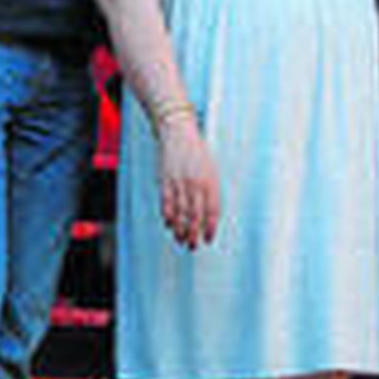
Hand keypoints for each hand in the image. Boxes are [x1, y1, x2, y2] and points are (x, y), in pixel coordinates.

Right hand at [157, 115, 219, 249]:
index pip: (212, 210)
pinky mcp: (165, 180)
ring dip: (181, 229)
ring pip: (180, 213)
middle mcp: (195, 183)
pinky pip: (167, 203)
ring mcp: (179, 182)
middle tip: (193, 246)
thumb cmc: (198, 152)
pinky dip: (168, 216)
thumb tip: (210, 214)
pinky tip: (170, 225)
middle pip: (195, 215)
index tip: (208, 239)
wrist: (178, 132)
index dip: (210, 227)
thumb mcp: (211, 169)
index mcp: (210, 180)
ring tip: (181, 240)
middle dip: (194, 234)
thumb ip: (211, 190)